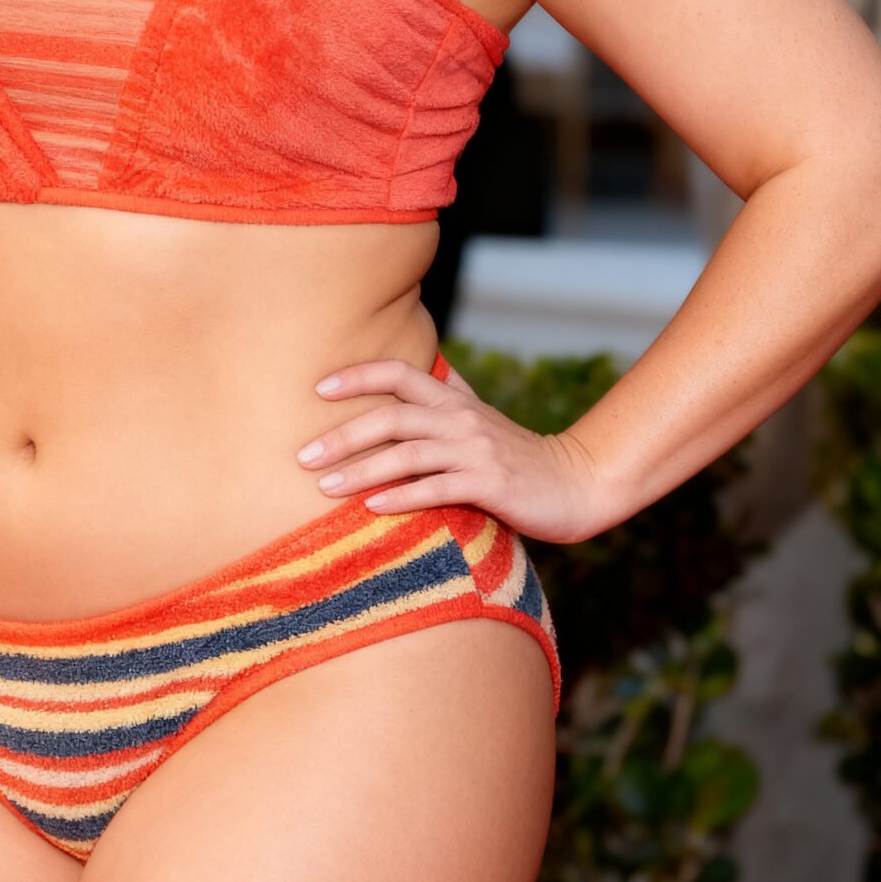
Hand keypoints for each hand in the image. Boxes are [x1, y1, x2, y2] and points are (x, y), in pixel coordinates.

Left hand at [296, 354, 606, 544]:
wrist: (577, 484)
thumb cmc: (519, 457)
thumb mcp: (480, 422)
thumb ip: (445, 402)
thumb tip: (413, 379)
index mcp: (455, 401)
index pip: (399, 373)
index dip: (358, 376)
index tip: (317, 389)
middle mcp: (462, 419)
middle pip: (391, 416)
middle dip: (342, 435)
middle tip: (302, 455)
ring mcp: (476, 451)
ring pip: (407, 453)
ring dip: (361, 470)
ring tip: (324, 486)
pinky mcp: (490, 485)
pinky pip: (436, 489)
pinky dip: (401, 497)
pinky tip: (371, 508)